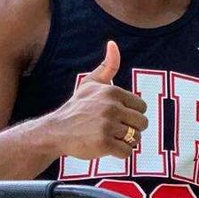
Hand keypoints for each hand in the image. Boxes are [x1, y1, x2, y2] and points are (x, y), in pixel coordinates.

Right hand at [52, 41, 147, 159]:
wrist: (56, 130)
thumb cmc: (77, 107)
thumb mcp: (90, 84)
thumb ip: (107, 67)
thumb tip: (113, 44)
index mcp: (112, 92)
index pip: (142, 107)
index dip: (131, 114)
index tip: (116, 116)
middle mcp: (111, 107)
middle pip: (142, 123)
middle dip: (132, 129)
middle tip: (114, 129)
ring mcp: (107, 126)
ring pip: (136, 139)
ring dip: (126, 142)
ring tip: (110, 137)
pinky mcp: (104, 143)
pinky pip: (127, 152)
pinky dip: (120, 154)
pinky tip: (106, 147)